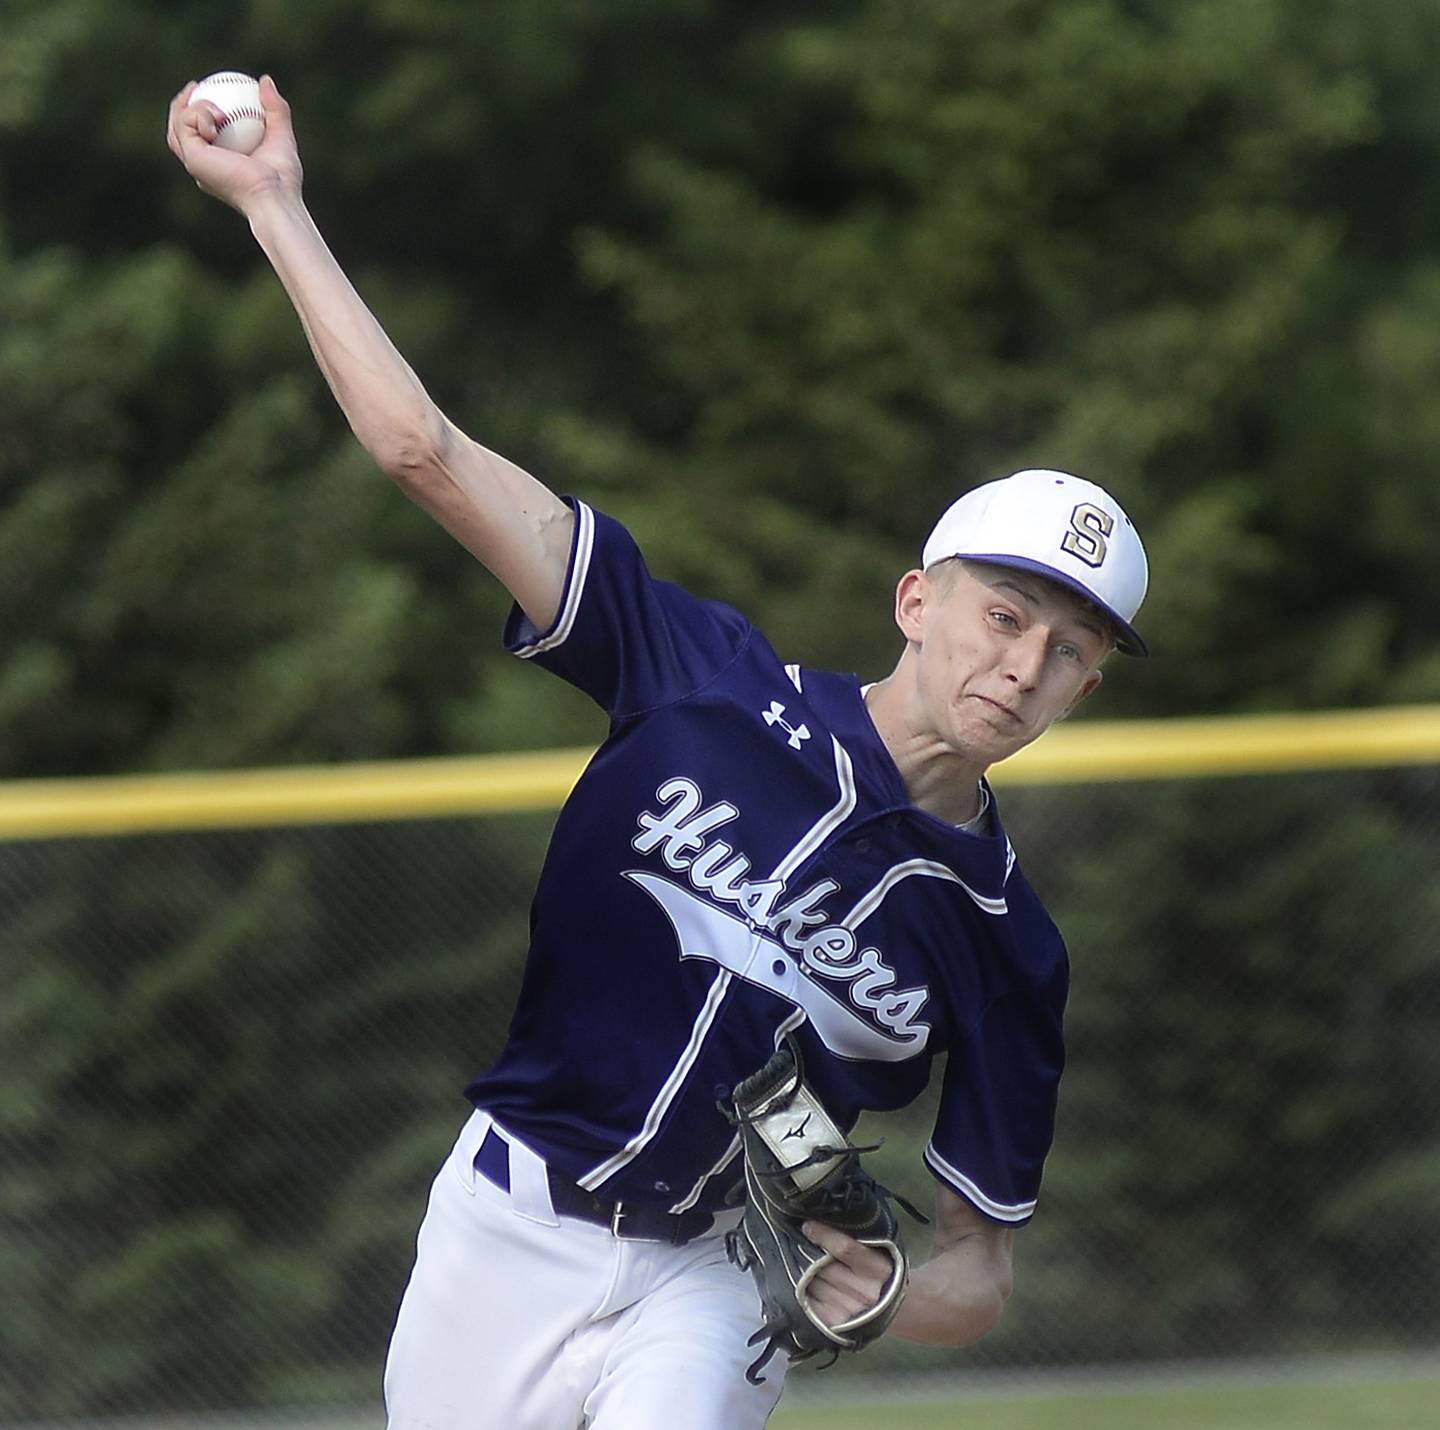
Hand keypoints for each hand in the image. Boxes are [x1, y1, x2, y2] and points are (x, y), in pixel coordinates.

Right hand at [166, 75, 302, 213]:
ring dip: (193, 108)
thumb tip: (264, 79)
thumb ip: (276, 109)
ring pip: (178, 126)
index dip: (197, 111)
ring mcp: (196, 164)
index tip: (208, 89)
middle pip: (178, 131)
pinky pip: (185, 124)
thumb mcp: (282, 136)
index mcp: (218, 164)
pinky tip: (218, 115)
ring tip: (216, 108)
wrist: (276, 196)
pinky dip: (198, 113)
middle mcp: (203, 166)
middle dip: (181, 105)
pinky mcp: (193, 159)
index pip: (199, 135)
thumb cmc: (283, 179)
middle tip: (195, 86)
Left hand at [802, 1220, 900, 1328]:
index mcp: (879, 1269)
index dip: (823, 1235)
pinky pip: (807, 1301)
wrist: (895, 1308)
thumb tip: (823, 1219)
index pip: (845, 1248)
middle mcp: (865, 1292)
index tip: (806, 1225)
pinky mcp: (833, 1323)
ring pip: (812, 1283)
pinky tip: (799, 1279)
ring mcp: (848, 1310)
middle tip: (795, 1239)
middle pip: (823, 1267)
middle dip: (806, 1252)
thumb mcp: (880, 1251)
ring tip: (796, 1258)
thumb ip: (857, 1239)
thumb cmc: (883, 1271)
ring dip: (801, 1269)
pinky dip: (800, 1288)